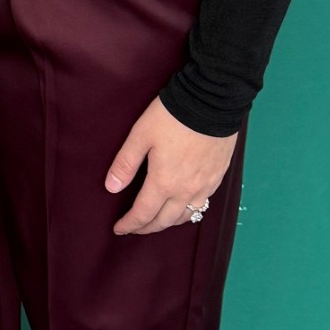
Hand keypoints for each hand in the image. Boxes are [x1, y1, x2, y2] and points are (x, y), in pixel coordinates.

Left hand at [104, 97, 235, 236]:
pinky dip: (188, 212)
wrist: (212, 101)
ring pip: (185, 216)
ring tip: (156, 221)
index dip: (129, 224)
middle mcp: (186, 190)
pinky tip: (182, 206)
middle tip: (134, 228)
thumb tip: (111, 188)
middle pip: (164, 221)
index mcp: (164, 182)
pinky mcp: (217, 178)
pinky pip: (202, 205)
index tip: (119, 228)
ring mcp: (205, 186)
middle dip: (146, 228)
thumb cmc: (173, 116)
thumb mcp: (141, 135)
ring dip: (168, 223)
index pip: (143, 214)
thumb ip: (126, 164)